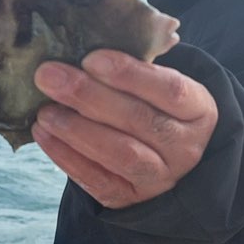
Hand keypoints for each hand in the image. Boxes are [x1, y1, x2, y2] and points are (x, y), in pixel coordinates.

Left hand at [32, 49, 217, 208]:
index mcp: (199, 110)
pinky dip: (67, 156)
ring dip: (76, 129)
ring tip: (44, 110)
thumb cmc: (155, 106)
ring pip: (120, 153)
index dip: (130, 74)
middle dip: (89, 96)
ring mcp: (161, 177)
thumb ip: (135, 67)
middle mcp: (185, 147)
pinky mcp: (131, 198)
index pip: (170, 90)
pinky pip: (98, 180)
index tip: (91, 58)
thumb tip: (87, 46)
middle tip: (49, 76)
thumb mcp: (159, 84)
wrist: (167, 157)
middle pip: (139, 120)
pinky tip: (44, 134)